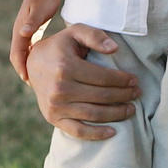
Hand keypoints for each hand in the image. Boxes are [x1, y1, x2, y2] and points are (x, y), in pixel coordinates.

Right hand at [8, 0, 64, 82]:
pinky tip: (44, 65)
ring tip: (38, 80)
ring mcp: (25, 31)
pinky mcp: (32, 30)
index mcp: (20, 30)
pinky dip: (34, 58)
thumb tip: (22, 33)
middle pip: (18, 56)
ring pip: (24, 53)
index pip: (16, 54)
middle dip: (23, 70)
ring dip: (29, 65)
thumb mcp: (39, 10)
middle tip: (33, 86)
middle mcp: (20, 32)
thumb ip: (32, 22)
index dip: (21, 68)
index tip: (28, 81)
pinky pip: (30, 48)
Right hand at [24, 23, 137, 140]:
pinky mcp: (52, 118)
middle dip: (124, 96)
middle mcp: (59, 88)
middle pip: (101, 96)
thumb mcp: (74, 33)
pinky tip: (113, 132)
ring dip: (117, 114)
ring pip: (94, 114)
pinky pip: (78, 130)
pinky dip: (97, 134)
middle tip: (137, 94)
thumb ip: (94, 35)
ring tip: (131, 109)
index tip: (135, 80)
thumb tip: (115, 49)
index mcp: (65, 66)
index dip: (123, 80)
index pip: (103, 78)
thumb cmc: (59, 47)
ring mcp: (55, 106)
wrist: (31, 64)